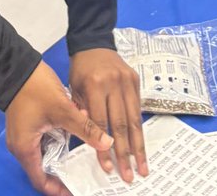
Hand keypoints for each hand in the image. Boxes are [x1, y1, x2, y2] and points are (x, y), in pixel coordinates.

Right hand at [5, 60, 113, 195]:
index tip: (77, 190)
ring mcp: (25, 134)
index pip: (41, 181)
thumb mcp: (63, 109)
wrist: (16, 64)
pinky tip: (77, 129)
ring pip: (47, 152)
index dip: (59, 189)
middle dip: (65, 172)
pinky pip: (46, 138)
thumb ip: (85, 127)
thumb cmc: (34, 89)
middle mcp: (22, 146)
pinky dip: (61, 137)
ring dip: (65, 152)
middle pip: (45, 169)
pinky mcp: (29, 123)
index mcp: (25, 149)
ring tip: (85, 155)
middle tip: (86, 174)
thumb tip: (107, 143)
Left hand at [69, 48, 146, 184]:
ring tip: (142, 167)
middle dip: (125, 153)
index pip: (100, 123)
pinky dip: (139, 130)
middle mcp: (113, 83)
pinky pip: (138, 109)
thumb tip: (93, 140)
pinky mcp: (136, 80)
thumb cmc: (80, 70)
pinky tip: (141, 146)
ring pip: (134, 120)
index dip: (104, 147)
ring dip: (138, 147)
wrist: (93, 42)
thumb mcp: (74, 89)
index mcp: (94, 85)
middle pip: (121, 124)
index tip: (108, 168)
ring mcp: (127, 81)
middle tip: (129, 175)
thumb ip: (83, 113)